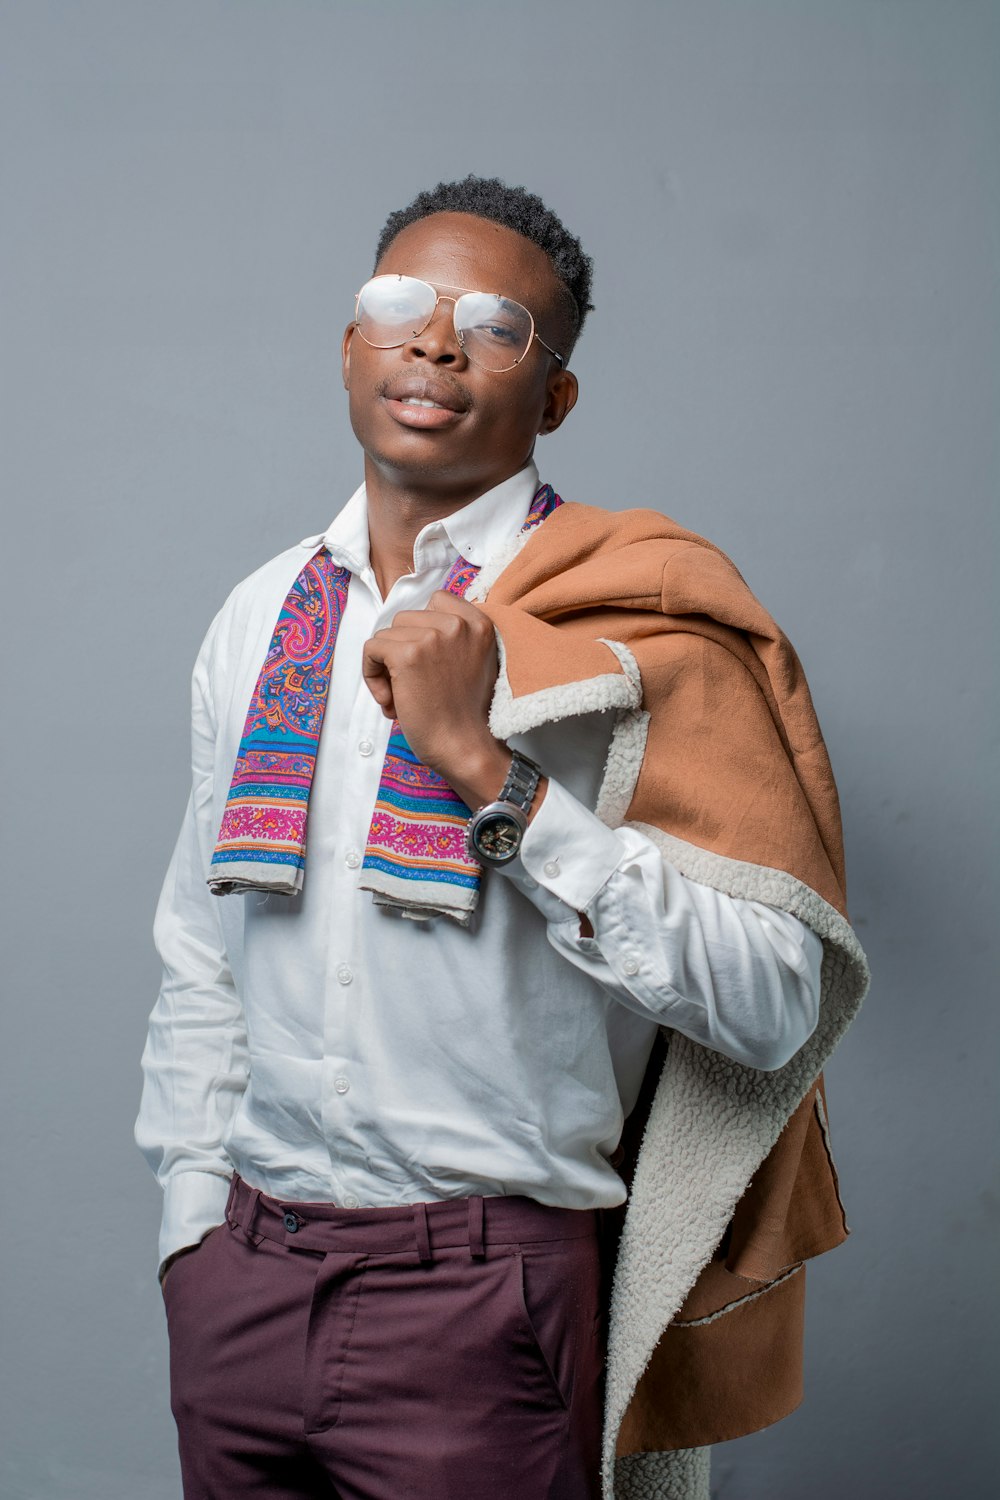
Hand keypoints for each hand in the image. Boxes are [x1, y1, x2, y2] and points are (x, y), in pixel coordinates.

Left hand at [362, 592, 510, 805]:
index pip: (435, 601)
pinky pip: (371, 649)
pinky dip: (371, 675)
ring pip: (386, 634)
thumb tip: (412, 626)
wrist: (464, 747)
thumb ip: (456, 637)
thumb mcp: (475, 661)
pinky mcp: (408, 654)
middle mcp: (459, 624)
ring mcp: (433, 636)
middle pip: (406, 619)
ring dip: (386, 667)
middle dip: (401, 651)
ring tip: (402, 697)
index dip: (421, 631)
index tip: (424, 662)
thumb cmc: (465, 714)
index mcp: (480, 622)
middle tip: (413, 686)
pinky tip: (390, 700)